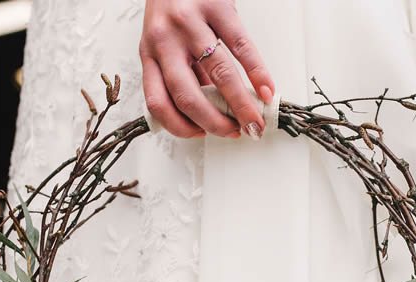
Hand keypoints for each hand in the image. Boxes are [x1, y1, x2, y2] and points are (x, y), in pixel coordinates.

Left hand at [140, 0, 275, 138]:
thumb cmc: (174, 5)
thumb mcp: (166, 40)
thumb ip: (184, 72)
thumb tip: (212, 110)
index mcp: (149, 53)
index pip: (158, 103)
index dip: (181, 127)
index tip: (202, 135)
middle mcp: (164, 39)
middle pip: (187, 96)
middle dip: (216, 124)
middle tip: (238, 133)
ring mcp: (190, 22)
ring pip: (218, 75)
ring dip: (240, 104)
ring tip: (255, 120)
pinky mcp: (217, 6)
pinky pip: (241, 47)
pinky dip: (258, 73)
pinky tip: (267, 89)